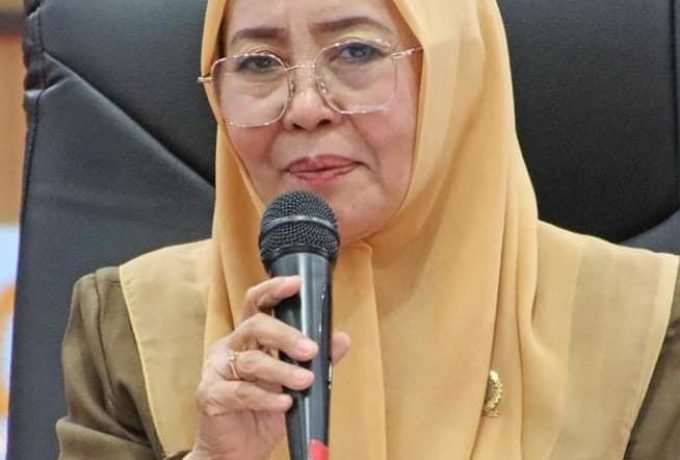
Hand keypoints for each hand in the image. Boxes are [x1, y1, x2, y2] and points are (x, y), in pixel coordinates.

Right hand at [186, 276, 350, 459]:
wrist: (236, 452)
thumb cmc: (262, 413)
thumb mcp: (294, 385)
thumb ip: (315, 361)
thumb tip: (342, 339)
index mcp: (246, 338)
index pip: (255, 304)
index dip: (273, 290)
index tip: (295, 284)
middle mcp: (228, 348)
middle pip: (254, 326)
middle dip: (285, 335)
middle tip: (310, 350)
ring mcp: (216, 370)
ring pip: (250, 360)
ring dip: (281, 370)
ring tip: (304, 381)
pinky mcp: (210, 395)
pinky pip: (240, 391)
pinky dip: (266, 397)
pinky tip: (284, 403)